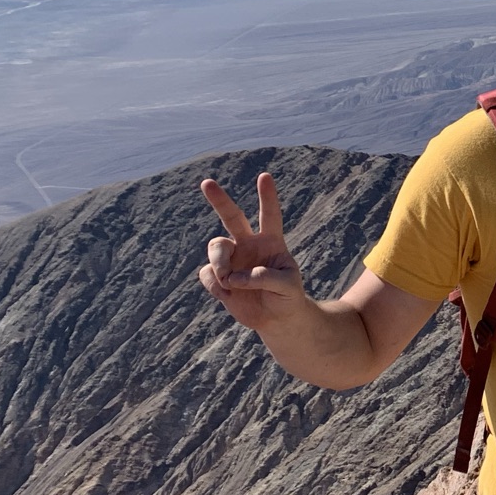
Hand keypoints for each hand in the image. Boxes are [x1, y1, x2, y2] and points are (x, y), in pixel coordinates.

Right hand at [197, 172, 307, 330]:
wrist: (277, 318)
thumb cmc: (288, 296)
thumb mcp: (288, 286)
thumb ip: (265, 278)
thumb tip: (234, 276)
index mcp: (272, 241)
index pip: (270, 215)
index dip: (267, 197)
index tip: (264, 176)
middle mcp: (249, 245)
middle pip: (232, 217)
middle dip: (219, 200)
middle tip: (206, 182)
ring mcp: (232, 259)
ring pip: (216, 246)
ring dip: (220, 263)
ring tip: (229, 280)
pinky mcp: (219, 277)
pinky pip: (207, 273)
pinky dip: (215, 285)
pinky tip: (227, 295)